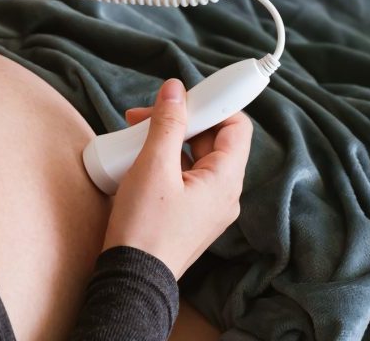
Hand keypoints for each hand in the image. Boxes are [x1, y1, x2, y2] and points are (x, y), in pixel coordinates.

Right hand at [101, 79, 252, 278]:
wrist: (132, 279)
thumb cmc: (145, 225)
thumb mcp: (153, 166)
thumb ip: (167, 123)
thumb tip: (175, 90)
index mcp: (225, 180)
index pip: (236, 126)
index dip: (213, 104)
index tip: (183, 95)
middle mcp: (224, 193)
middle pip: (212, 140)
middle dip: (180, 120)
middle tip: (145, 116)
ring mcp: (207, 207)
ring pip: (194, 158)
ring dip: (167, 140)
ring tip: (134, 137)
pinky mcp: (188, 215)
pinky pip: (183, 177)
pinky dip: (163, 162)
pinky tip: (137, 160)